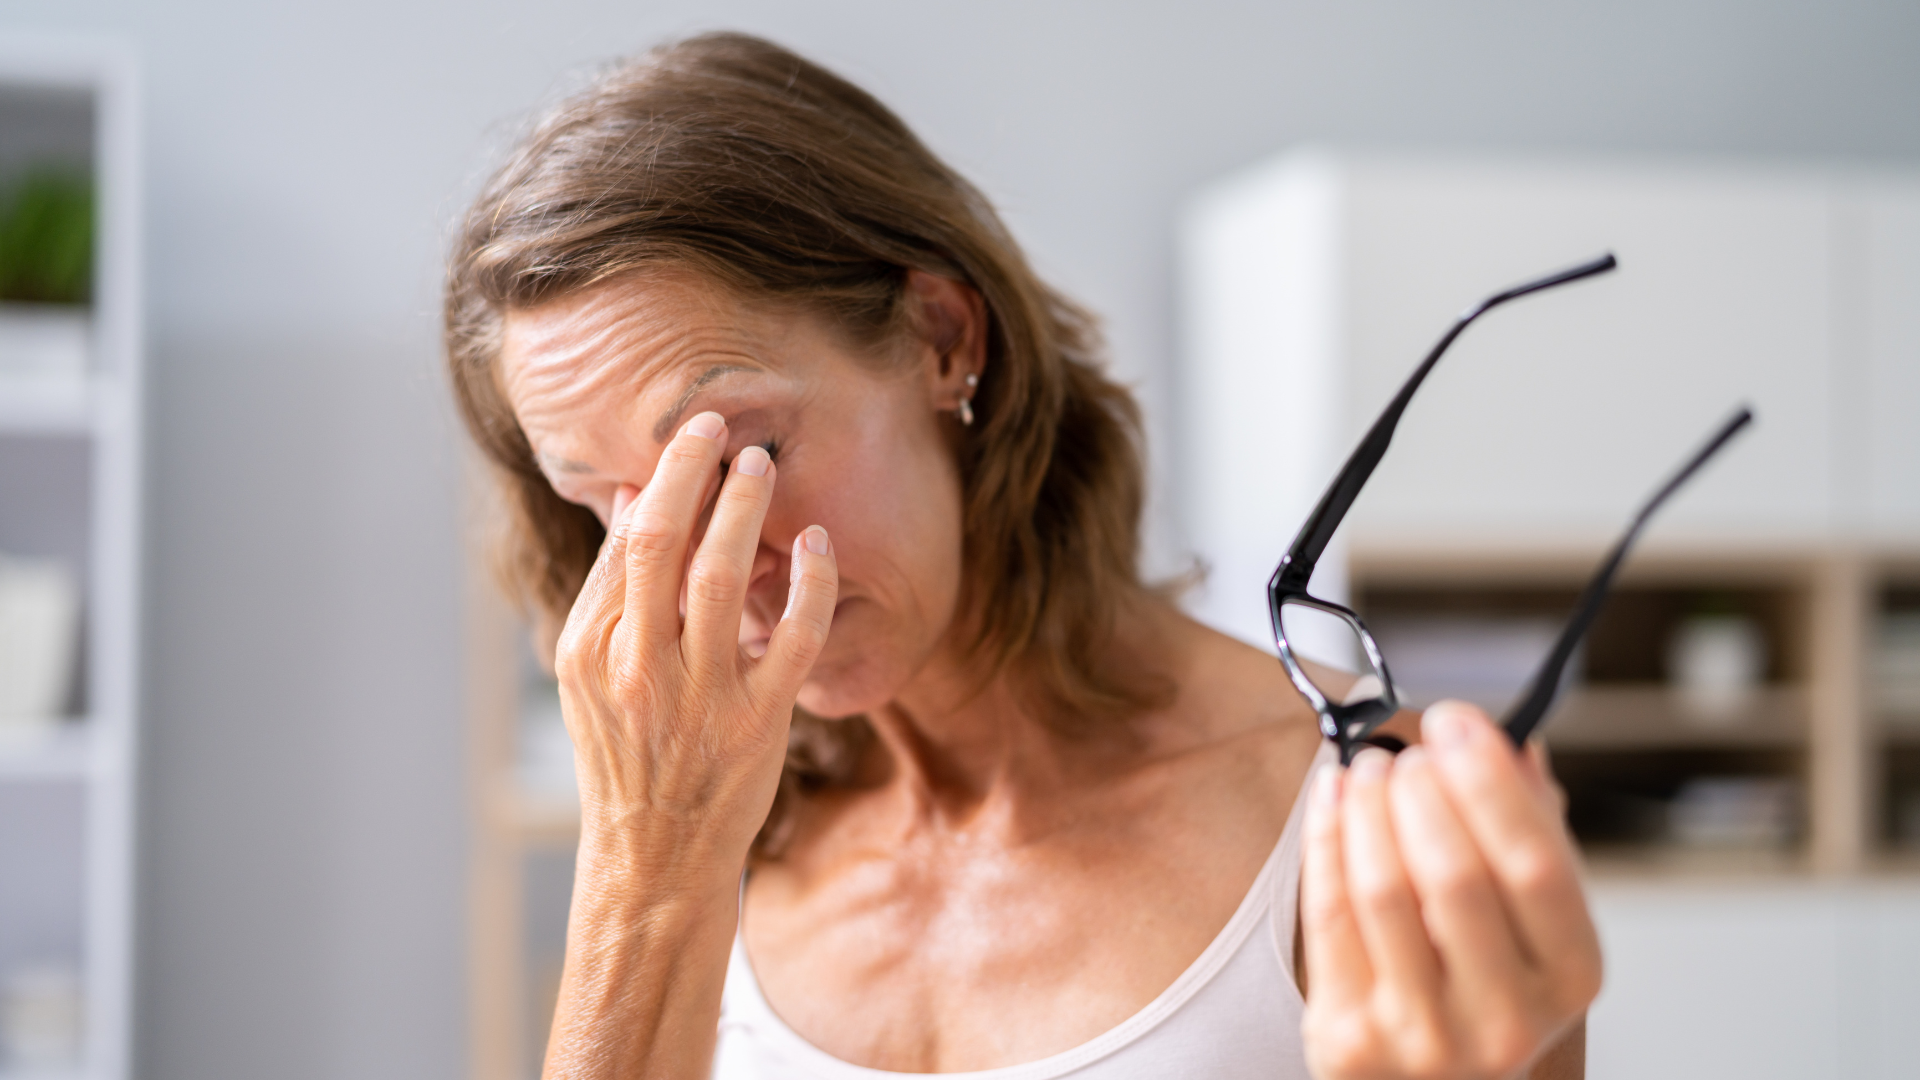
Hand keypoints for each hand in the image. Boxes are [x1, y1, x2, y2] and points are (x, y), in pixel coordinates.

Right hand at [553, 410, 838, 865]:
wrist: (654, 856)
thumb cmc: (627, 754)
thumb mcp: (589, 674)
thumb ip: (609, 591)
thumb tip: (627, 498)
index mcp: (592, 648)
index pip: (626, 540)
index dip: (664, 479)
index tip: (694, 435)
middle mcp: (639, 666)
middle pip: (661, 543)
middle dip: (695, 473)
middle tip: (724, 425)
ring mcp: (700, 696)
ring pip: (723, 580)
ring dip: (746, 511)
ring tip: (763, 464)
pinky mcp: (757, 723)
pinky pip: (794, 638)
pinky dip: (811, 584)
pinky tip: (819, 544)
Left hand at [1300, 702, 1601, 1079]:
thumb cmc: (1486, 997)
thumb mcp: (1537, 931)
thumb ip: (1535, 841)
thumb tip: (1516, 747)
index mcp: (1569, 978)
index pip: (1535, 863)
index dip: (1490, 780)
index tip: (1457, 722)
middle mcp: (1505, 1017)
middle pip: (1453, 872)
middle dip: (1421, 788)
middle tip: (1407, 749)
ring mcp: (1422, 1034)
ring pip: (1382, 889)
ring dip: (1368, 806)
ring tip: (1367, 767)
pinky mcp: (1348, 1038)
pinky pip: (1327, 916)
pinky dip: (1326, 840)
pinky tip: (1331, 799)